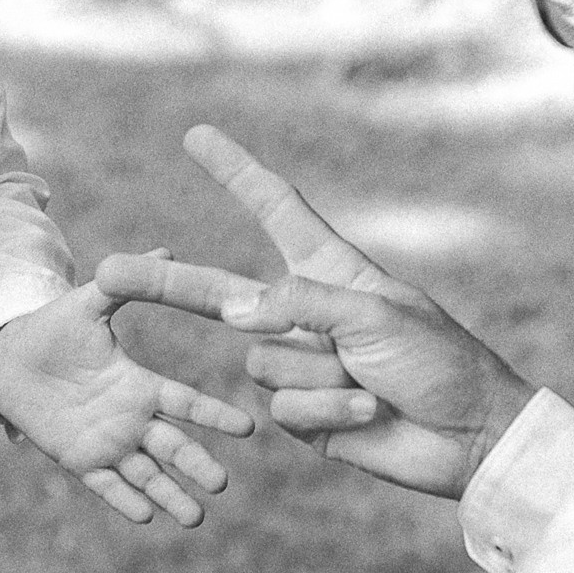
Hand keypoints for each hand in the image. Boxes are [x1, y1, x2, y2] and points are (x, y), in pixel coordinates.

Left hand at [0, 261, 255, 526]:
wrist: (9, 358)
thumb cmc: (53, 328)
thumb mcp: (89, 304)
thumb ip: (123, 284)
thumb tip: (165, 251)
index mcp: (140, 384)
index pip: (185, 403)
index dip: (214, 415)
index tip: (247, 428)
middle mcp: (132, 419)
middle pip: (173, 448)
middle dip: (197, 466)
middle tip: (221, 484)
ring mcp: (107, 443)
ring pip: (147, 475)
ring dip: (170, 496)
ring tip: (195, 518)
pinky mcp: (79, 461)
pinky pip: (106, 486)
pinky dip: (125, 501)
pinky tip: (146, 516)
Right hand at [93, 126, 536, 500]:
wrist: (468, 436)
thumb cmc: (438, 360)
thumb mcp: (375, 315)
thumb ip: (301, 304)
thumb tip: (233, 311)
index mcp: (330, 270)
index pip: (274, 208)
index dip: (234, 172)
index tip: (198, 136)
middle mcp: (307, 312)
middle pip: (220, 293)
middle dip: (165, 285)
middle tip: (105, 273)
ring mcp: (302, 364)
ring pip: (261, 362)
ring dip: (318, 377)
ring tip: (370, 383)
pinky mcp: (304, 414)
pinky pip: (282, 408)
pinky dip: (325, 411)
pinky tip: (367, 414)